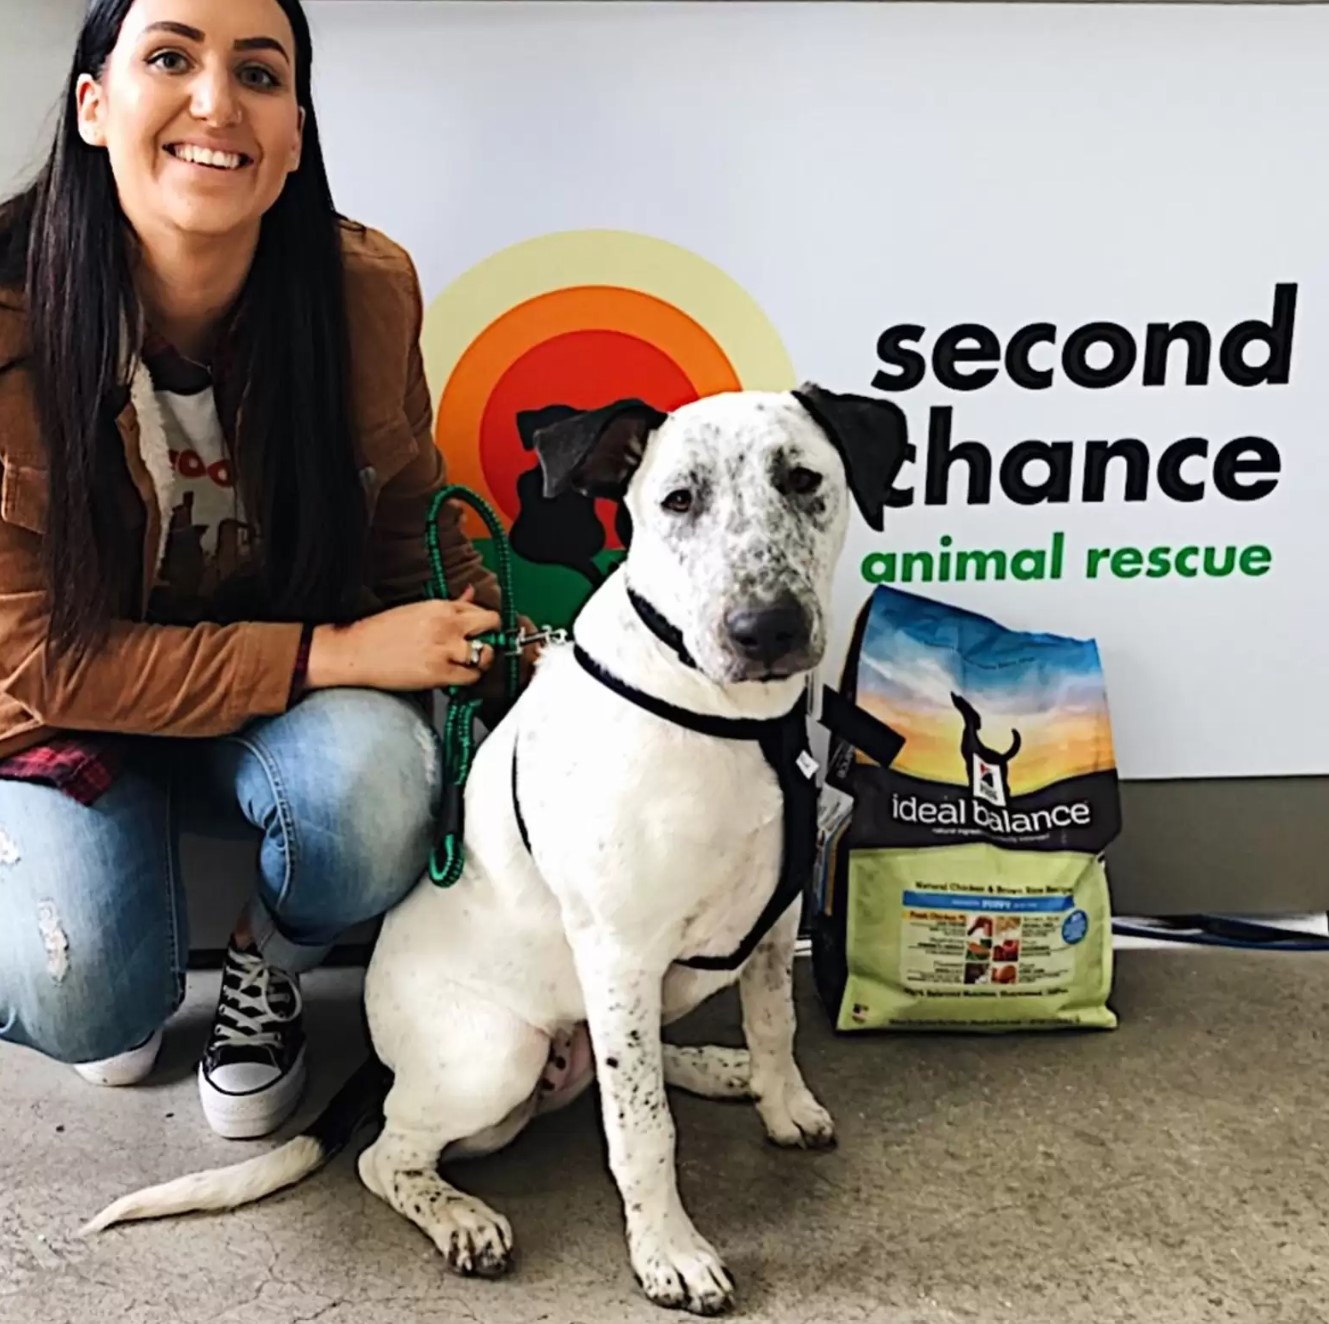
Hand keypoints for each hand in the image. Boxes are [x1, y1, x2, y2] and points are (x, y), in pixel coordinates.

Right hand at [307, 586, 502, 691]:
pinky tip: (455, 675)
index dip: (482, 623)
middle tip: (480, 646)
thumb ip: (450, 603)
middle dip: (490, 636)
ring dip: (481, 660)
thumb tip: (471, 591)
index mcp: (441, 606)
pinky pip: (470, 677)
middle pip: (491, 625)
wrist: (356, 652)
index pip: (481, 610)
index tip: (478, 632)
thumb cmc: (382, 631)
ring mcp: (444, 649)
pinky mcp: (439, 673)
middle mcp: (447, 625)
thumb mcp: (418, 609)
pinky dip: (468, 678)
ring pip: (485, 654)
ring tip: (467, 663)